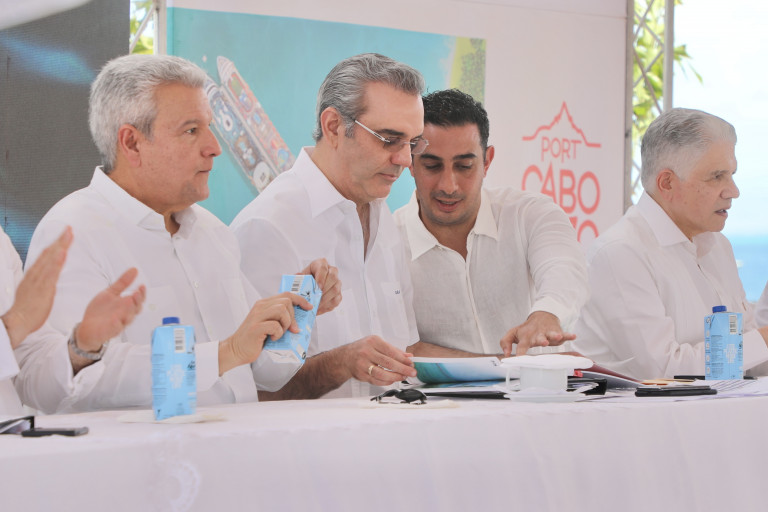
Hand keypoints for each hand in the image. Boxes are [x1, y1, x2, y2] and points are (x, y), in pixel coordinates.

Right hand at [3, 227, 71, 347]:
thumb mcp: (35, 290)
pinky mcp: (41, 288)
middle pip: (49, 253)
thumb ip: (42, 281)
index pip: (46, 255)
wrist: (17, 321)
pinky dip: (56, 262)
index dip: (55, 244)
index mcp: (34, 275)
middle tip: (69, 228)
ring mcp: (38, 280)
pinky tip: (62, 253)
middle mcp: (35, 274)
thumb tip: (50, 274)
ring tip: (68, 235)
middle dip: (59, 240)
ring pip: (50, 259)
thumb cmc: (27, 309)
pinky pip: (50, 273)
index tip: (64, 234)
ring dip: (60, 246)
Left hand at [75, 267, 145, 351]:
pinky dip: (116, 324)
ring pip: (128, 318)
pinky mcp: (110, 331)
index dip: (141, 293)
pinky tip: (115, 319)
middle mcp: (125, 314)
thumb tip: (134, 270)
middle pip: (136, 308)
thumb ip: (123, 282)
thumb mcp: (110, 293)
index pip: (138, 299)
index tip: (141, 286)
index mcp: (126, 305)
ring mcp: (119, 323)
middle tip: (136, 293)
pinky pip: (115, 328)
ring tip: (129, 301)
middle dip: (137, 301)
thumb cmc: (101, 311)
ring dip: (129, 310)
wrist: (88, 327)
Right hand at [219, 291, 311, 374]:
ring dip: (286, 324)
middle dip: (293, 316)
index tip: (309, 307)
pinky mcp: (256, 327)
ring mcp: (257, 316)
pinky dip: (278, 334)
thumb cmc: (255, 339)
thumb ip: (280, 319)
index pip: (286, 294)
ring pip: (282, 310)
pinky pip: (275, 326)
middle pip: (286, 301)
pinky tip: (272, 339)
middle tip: (291, 330)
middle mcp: (260, 306)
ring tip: (280, 333)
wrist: (236, 350)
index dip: (300, 299)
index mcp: (264, 304)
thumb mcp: (269, 324)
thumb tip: (300, 321)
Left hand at [300, 258, 340, 314]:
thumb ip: (298, 277)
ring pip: (336, 290)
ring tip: (315, 306)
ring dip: (325, 299)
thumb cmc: (303, 281)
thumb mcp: (299, 277)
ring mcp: (336, 283)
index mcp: (321, 264)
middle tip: (316, 298)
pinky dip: (327, 306)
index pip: (323, 268)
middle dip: (324, 289)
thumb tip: (298, 276)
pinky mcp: (338, 294)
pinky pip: (336, 300)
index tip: (318, 287)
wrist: (307, 289)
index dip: (321, 277)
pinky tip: (318, 309)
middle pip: (333, 278)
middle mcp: (331, 272)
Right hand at [340, 335, 415, 385]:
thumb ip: (393, 350)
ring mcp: (362, 364)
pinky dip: (386, 382)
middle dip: (402, 369)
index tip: (411, 363)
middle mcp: (367, 352)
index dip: (403, 359)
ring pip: (382, 373)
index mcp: (373, 341)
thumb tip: (408, 356)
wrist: (344, 358)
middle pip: (388, 363)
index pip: (391, 351)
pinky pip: (376, 380)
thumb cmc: (362, 349)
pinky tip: (392, 380)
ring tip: (403, 377)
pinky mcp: (361, 375)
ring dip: (395, 377)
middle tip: (411, 372)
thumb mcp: (377, 344)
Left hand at [500, 311, 575, 356]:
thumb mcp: (513, 333)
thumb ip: (505, 343)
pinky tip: (573, 336)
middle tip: (544, 343)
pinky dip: (568, 335)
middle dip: (541, 340)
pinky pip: (564, 334)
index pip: (521, 346)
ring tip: (558, 337)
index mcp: (525, 337)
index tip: (519, 360)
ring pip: (551, 335)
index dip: (520, 353)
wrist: (541, 316)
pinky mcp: (557, 332)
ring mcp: (547, 333)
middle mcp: (537, 335)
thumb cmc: (527, 329)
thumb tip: (506, 354)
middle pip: (539, 338)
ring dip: (554, 336)